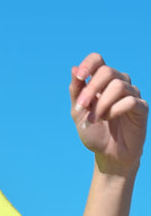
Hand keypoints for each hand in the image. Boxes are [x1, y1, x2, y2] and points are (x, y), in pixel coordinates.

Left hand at [70, 53, 147, 173]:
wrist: (108, 155)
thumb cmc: (94, 132)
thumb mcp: (78, 113)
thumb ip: (76, 92)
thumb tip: (74, 69)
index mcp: (101, 82)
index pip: (98, 60)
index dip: (89, 64)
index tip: (80, 76)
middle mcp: (118, 83)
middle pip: (107, 71)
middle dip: (92, 89)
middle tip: (82, 106)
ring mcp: (132, 93)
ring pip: (119, 86)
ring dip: (102, 104)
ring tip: (96, 119)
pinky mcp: (141, 107)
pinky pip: (130, 101)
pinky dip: (115, 111)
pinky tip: (110, 120)